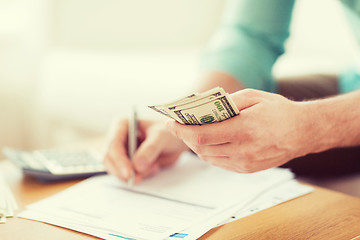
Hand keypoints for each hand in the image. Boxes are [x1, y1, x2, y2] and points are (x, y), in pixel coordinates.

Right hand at [103, 119, 188, 182]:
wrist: (176, 140)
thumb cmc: (168, 132)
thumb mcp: (162, 136)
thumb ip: (150, 149)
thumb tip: (137, 165)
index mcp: (122, 125)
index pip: (113, 144)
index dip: (119, 160)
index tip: (129, 172)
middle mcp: (119, 137)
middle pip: (109, 159)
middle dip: (122, 171)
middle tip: (136, 179)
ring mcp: (122, 151)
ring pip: (116, 169)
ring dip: (133, 174)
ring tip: (154, 167)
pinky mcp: (127, 162)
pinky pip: (127, 174)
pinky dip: (140, 175)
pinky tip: (154, 168)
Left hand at [166, 89, 311, 172]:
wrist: (303, 132)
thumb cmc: (278, 111)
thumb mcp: (253, 97)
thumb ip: (226, 102)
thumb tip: (202, 107)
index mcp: (244, 129)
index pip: (202, 135)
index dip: (182, 130)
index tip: (170, 123)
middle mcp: (243, 150)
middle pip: (201, 148)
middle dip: (185, 137)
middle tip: (177, 126)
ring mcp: (245, 163)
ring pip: (208, 157)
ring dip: (195, 145)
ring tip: (190, 132)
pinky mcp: (247, 169)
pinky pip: (219, 162)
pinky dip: (208, 152)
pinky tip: (207, 141)